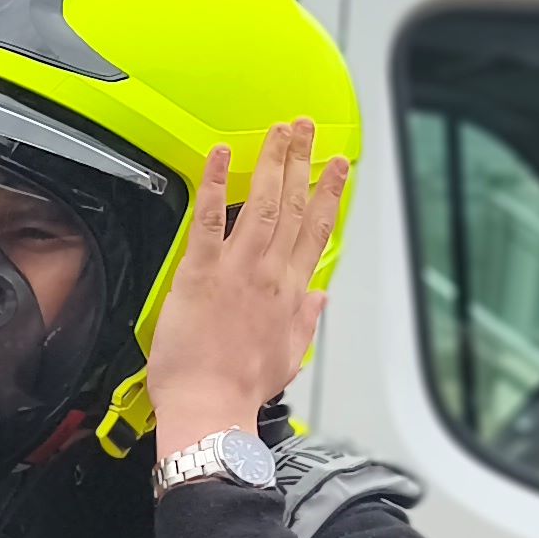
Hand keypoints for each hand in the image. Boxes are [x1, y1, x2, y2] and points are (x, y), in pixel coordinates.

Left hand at [146, 119, 347, 445]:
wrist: (210, 409)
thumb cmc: (240, 389)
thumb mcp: (289, 356)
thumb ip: (306, 321)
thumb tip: (321, 300)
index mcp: (290, 293)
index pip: (317, 231)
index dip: (329, 193)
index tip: (338, 167)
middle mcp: (269, 274)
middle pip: (292, 206)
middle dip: (301, 161)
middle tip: (305, 128)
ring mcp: (237, 270)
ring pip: (260, 203)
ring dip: (271, 161)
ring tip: (279, 130)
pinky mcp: (200, 273)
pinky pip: (209, 219)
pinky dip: (214, 183)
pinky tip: (220, 155)